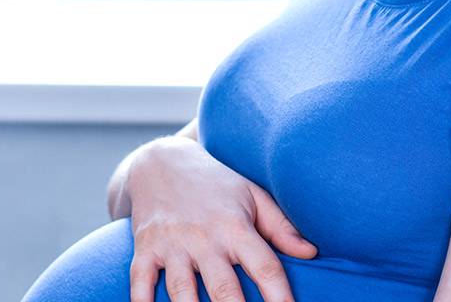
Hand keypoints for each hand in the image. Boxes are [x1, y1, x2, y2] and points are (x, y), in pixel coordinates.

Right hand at [126, 136, 316, 301]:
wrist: (161, 161)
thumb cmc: (216, 183)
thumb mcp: (253, 195)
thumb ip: (281, 227)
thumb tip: (311, 252)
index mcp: (235, 226)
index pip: (264, 267)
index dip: (280, 296)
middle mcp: (203, 237)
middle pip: (224, 289)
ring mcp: (171, 244)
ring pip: (182, 293)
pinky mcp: (144, 249)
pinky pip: (140, 284)